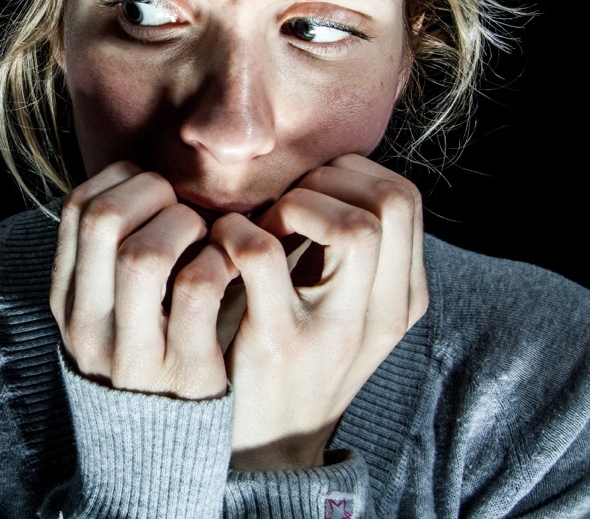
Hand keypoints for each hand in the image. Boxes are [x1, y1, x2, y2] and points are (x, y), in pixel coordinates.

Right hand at [50, 161, 242, 399]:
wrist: (156, 452)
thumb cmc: (143, 356)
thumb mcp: (105, 313)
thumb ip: (109, 258)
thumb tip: (136, 180)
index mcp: (67, 301)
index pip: (75, 210)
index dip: (119, 182)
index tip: (152, 192)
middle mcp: (89, 325)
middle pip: (103, 221)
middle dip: (151, 194)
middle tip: (181, 208)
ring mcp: (134, 351)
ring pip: (145, 255)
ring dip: (184, 226)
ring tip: (204, 237)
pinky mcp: (185, 371)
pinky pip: (198, 289)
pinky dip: (218, 262)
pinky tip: (227, 267)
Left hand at [218, 153, 428, 469]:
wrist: (268, 449)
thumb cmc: (293, 357)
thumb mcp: (342, 309)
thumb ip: (345, 254)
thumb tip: (316, 176)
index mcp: (400, 299)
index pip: (404, 198)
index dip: (350, 176)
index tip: (307, 195)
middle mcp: (381, 314)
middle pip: (393, 202)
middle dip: (328, 182)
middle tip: (285, 207)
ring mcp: (335, 330)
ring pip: (355, 227)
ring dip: (295, 204)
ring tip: (263, 227)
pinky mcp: (278, 343)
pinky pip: (263, 255)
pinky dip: (236, 234)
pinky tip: (222, 248)